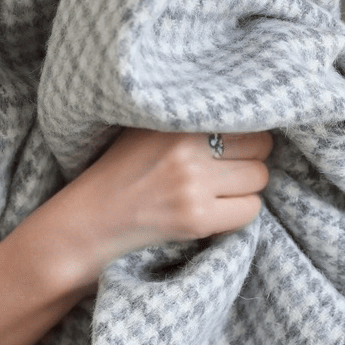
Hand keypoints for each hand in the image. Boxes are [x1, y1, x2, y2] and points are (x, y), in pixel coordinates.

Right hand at [39, 127, 273, 292]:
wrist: (84, 225)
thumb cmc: (114, 177)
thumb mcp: (144, 132)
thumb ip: (187, 121)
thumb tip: (244, 120)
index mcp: (175, 120)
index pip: (246, 119)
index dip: (245, 136)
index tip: (232, 148)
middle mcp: (185, 147)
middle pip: (260, 148)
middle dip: (248, 161)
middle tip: (224, 174)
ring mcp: (192, 184)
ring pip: (258, 179)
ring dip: (244, 190)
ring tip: (215, 194)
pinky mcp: (196, 218)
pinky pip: (249, 211)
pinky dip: (237, 215)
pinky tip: (211, 214)